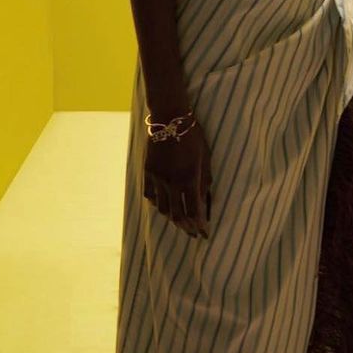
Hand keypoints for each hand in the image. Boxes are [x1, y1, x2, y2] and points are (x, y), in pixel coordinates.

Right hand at [143, 117, 211, 238]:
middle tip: (193, 234)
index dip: (200, 226)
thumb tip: (204, 200)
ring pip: (162, 208)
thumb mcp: (205, 157)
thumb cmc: (192, 135)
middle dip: (187, 228)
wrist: (169, 118)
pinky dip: (157, 204)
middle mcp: (171, 182)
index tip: (205, 233)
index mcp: (189, 178)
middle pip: (177, 215)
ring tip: (180, 222)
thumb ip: (204, 180)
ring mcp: (157, 178)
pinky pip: (150, 196)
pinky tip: (163, 206)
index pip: (194, 212)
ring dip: (172, 219)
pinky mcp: (148, 172)